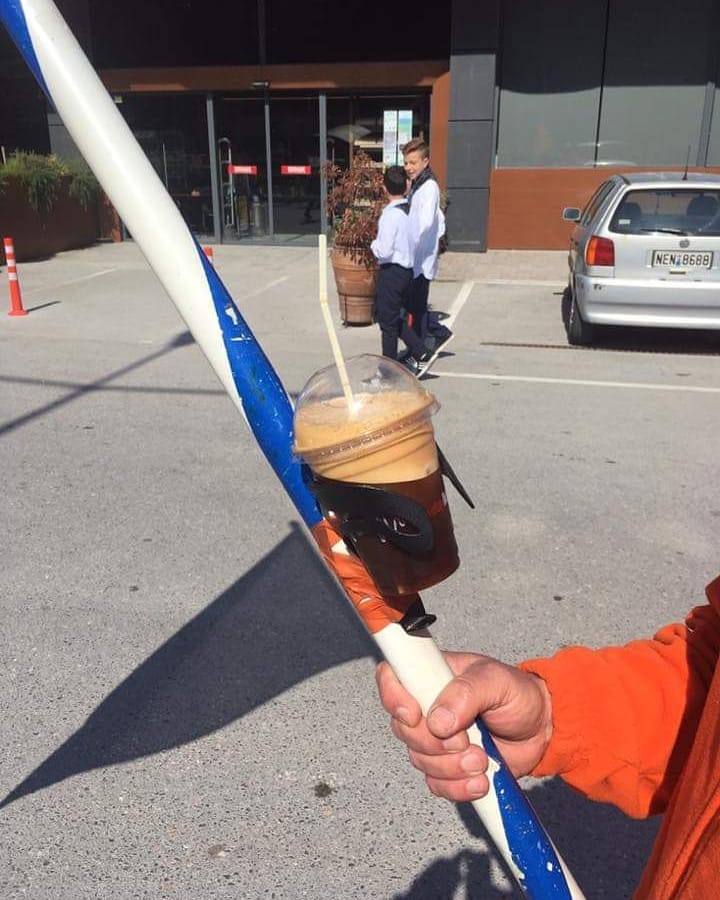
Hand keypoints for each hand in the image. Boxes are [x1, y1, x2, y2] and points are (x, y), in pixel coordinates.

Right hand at [375, 651, 552, 802]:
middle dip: (434, 742)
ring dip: (452, 767)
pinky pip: (436, 784)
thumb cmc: (518, 696)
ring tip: (482, 759)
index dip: (394, 697)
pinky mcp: (448, 766)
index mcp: (433, 675)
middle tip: (466, 740)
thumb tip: (438, 719)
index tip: (415, 714)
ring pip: (419, 760)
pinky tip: (480, 780)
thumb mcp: (497, 680)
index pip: (392, 678)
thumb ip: (467, 692)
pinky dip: (458, 787)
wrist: (543, 729)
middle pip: (403, 728)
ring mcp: (436, 738)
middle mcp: (428, 705)